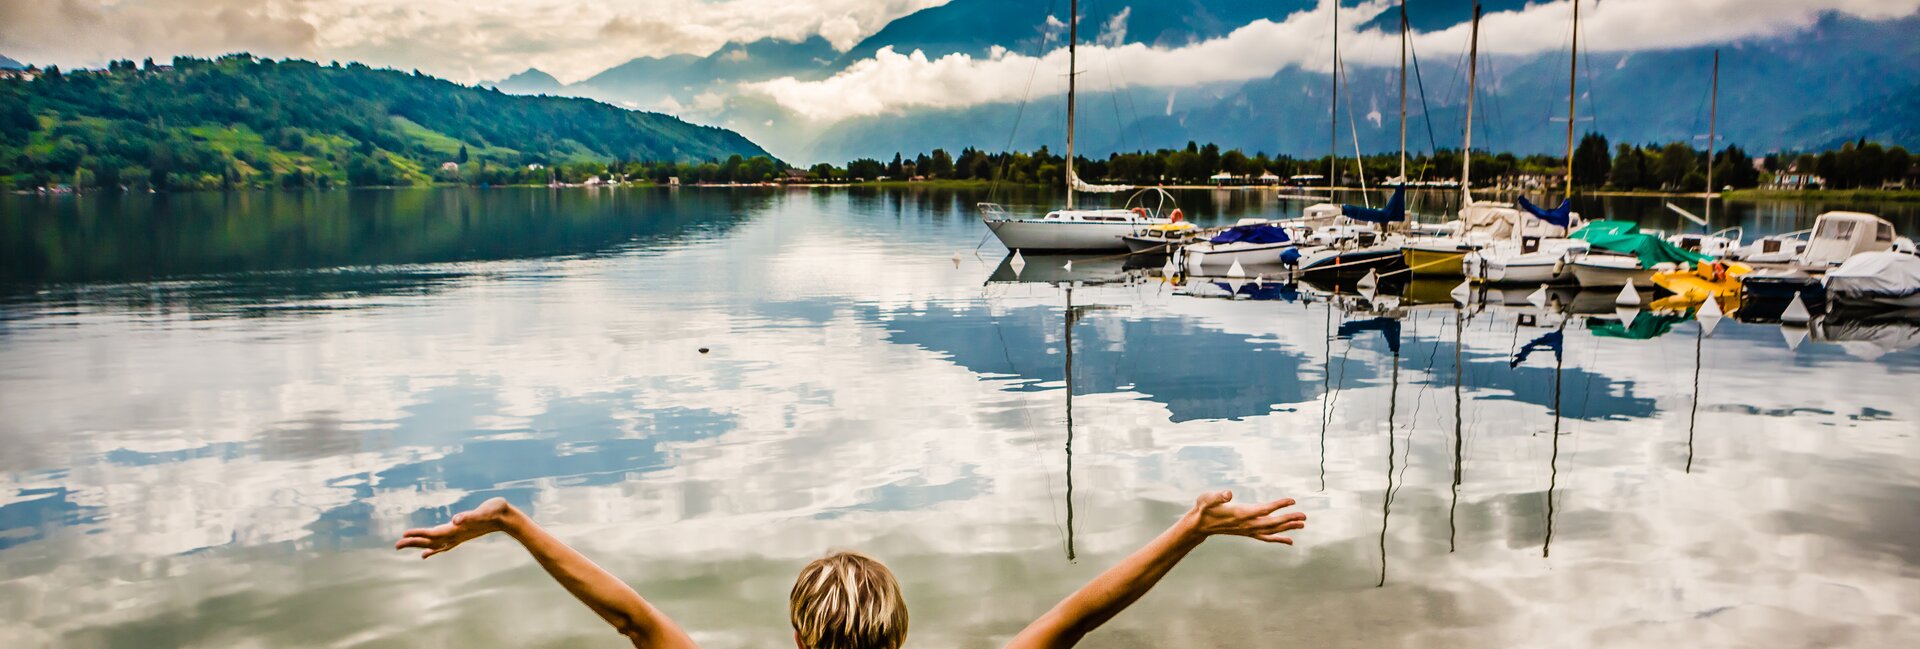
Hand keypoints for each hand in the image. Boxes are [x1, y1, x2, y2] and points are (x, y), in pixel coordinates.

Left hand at [395, 497, 517, 558]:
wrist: (507, 519)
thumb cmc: (496, 511)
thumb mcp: (483, 511)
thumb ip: (469, 516)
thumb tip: (455, 520)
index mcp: (457, 530)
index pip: (433, 534)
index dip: (418, 534)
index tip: (403, 536)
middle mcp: (456, 536)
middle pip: (430, 541)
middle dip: (413, 543)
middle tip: (396, 545)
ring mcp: (459, 537)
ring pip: (435, 544)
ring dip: (420, 546)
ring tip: (407, 548)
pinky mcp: (462, 536)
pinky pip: (443, 545)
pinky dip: (432, 548)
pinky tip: (427, 551)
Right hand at [1185, 490, 1305, 544]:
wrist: (1200, 524)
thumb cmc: (1204, 508)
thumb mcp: (1207, 498)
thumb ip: (1217, 497)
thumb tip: (1228, 494)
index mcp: (1241, 514)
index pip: (1264, 509)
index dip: (1278, 505)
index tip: (1292, 500)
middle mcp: (1247, 524)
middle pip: (1272, 523)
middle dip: (1289, 519)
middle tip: (1304, 516)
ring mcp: (1248, 530)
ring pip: (1272, 530)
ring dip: (1287, 527)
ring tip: (1302, 524)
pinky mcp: (1248, 532)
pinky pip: (1266, 537)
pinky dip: (1279, 538)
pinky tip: (1289, 540)